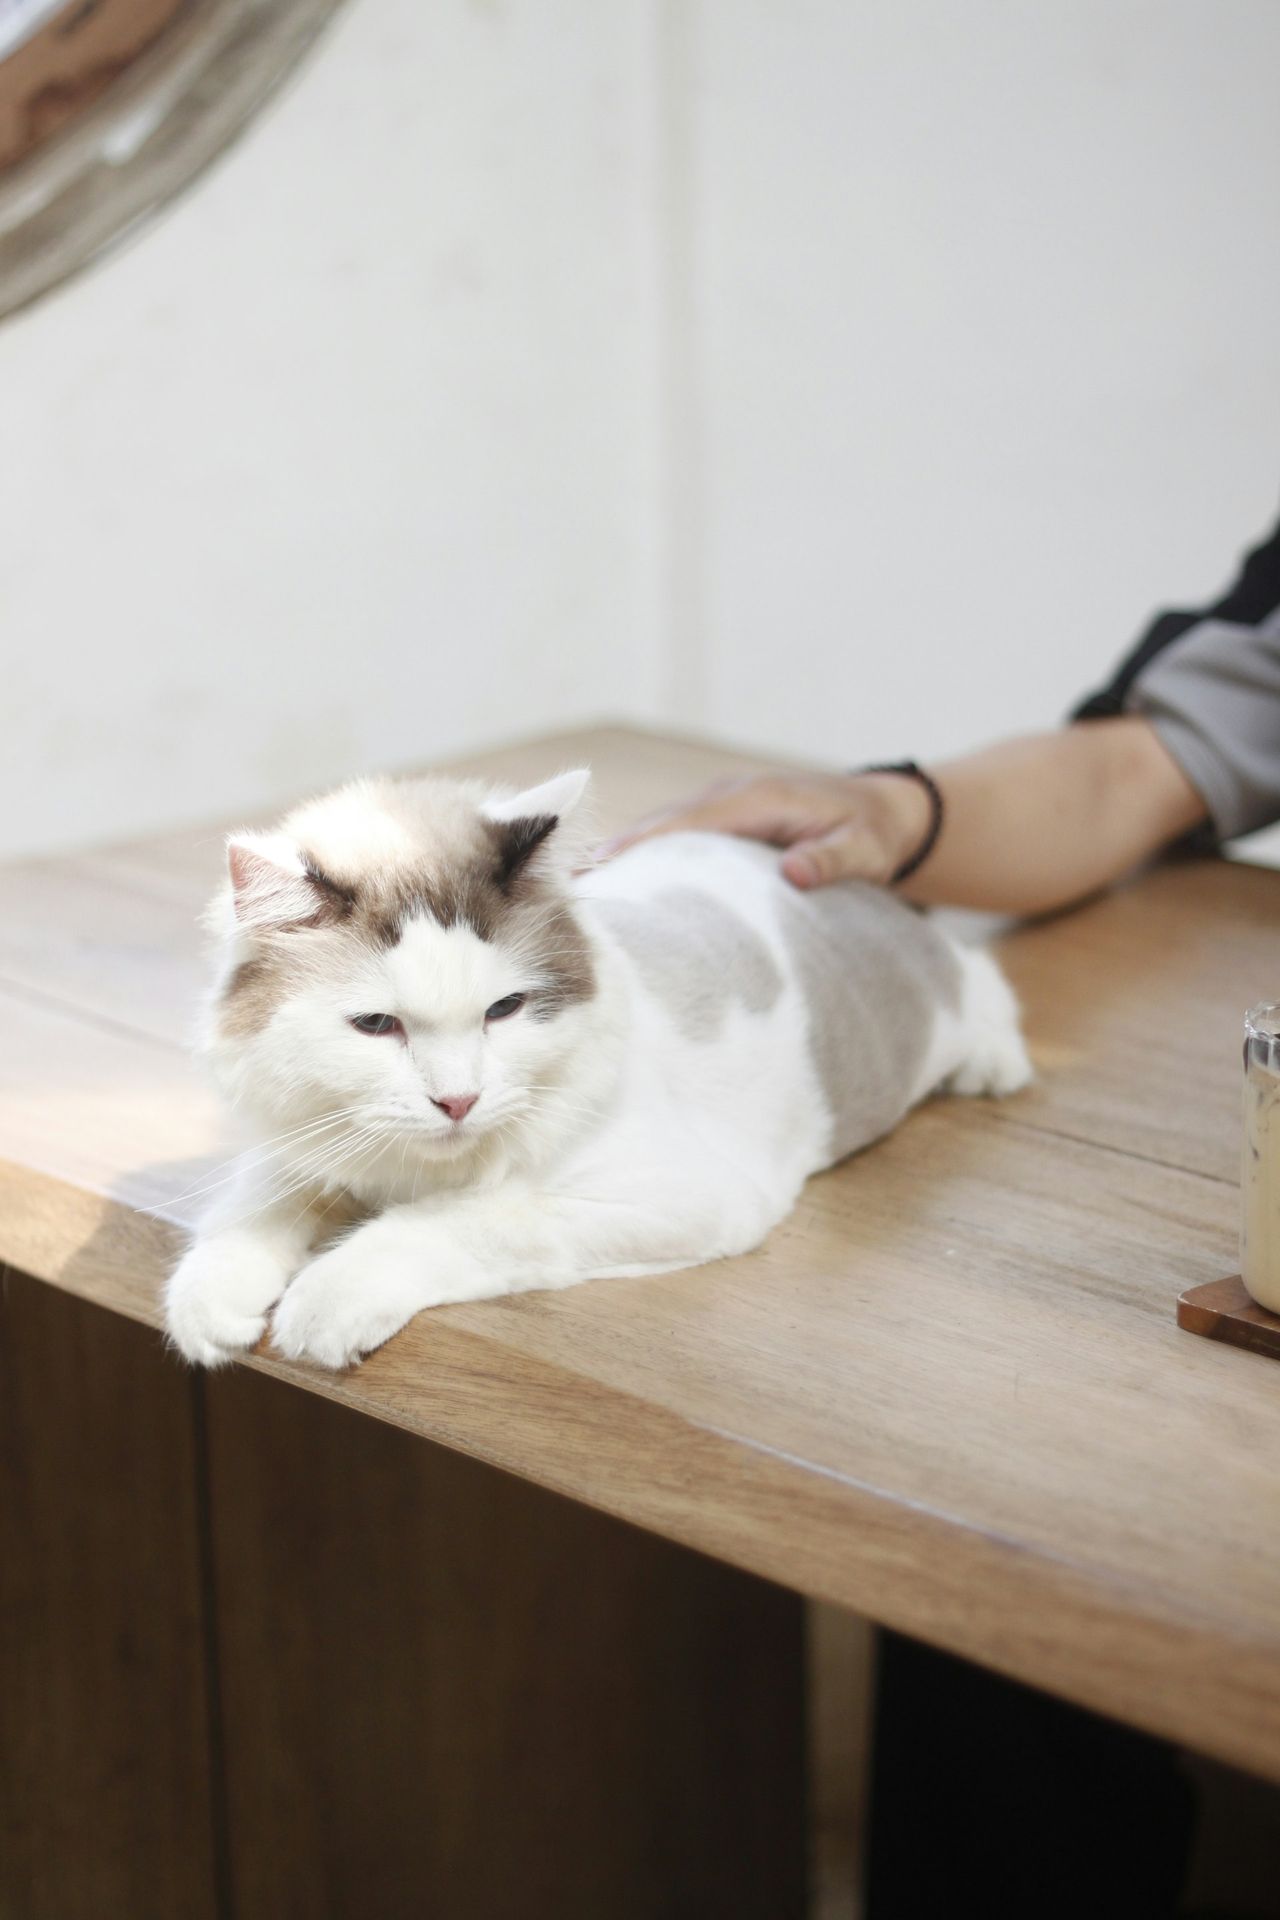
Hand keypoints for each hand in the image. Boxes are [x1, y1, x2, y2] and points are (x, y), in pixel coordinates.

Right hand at [595, 770, 932, 888]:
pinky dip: (644, 852)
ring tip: (575, 886)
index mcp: (758, 799)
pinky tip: (615, 881)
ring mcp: (725, 804)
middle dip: (617, 849)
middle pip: (662, 822)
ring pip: (663, 827)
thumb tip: (792, 871)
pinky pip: (676, 834)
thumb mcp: (865, 850)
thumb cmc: (873, 834)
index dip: (645, 842)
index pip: (690, 821)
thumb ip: (832, 860)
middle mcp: (732, 795)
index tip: (604, 866)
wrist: (886, 812)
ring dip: (623, 852)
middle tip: (569, 883)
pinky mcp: (724, 820)